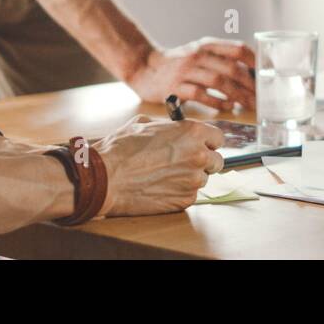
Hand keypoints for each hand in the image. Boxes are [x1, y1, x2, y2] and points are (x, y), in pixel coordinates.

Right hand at [95, 114, 223, 216]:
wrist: (106, 178)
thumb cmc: (121, 148)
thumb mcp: (145, 124)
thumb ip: (168, 126)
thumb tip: (176, 129)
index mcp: (193, 133)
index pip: (218, 138)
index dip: (208, 142)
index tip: (201, 145)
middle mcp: (199, 156)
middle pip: (216, 161)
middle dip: (203, 161)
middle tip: (186, 162)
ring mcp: (193, 180)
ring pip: (202, 179)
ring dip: (189, 178)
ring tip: (164, 175)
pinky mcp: (184, 200)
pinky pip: (189, 195)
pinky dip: (179, 192)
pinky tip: (160, 187)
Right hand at [125, 38, 255, 110]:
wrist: (144, 68)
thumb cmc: (178, 64)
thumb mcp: (199, 53)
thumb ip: (221, 59)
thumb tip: (251, 74)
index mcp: (207, 45)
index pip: (238, 49)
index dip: (255, 62)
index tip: (266, 75)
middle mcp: (198, 55)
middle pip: (231, 68)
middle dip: (250, 85)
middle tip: (261, 98)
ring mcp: (186, 71)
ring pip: (218, 82)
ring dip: (238, 95)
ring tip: (249, 104)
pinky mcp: (175, 87)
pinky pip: (200, 95)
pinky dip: (217, 102)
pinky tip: (228, 107)